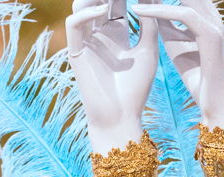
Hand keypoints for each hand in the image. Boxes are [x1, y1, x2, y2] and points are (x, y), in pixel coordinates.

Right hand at [68, 2, 160, 152]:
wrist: (121, 117)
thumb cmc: (136, 89)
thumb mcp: (148, 49)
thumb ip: (149, 22)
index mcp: (116, 32)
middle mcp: (98, 33)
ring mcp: (86, 42)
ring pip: (82, 5)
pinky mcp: (76, 52)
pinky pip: (74, 24)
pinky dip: (86, 13)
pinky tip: (103, 9)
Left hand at [131, 2, 223, 128]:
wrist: (215, 101)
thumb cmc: (196, 74)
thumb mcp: (174, 43)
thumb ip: (166, 23)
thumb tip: (150, 7)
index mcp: (204, 13)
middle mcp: (211, 14)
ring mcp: (213, 23)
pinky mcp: (211, 36)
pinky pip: (183, 15)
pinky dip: (160, 11)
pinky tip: (137, 11)